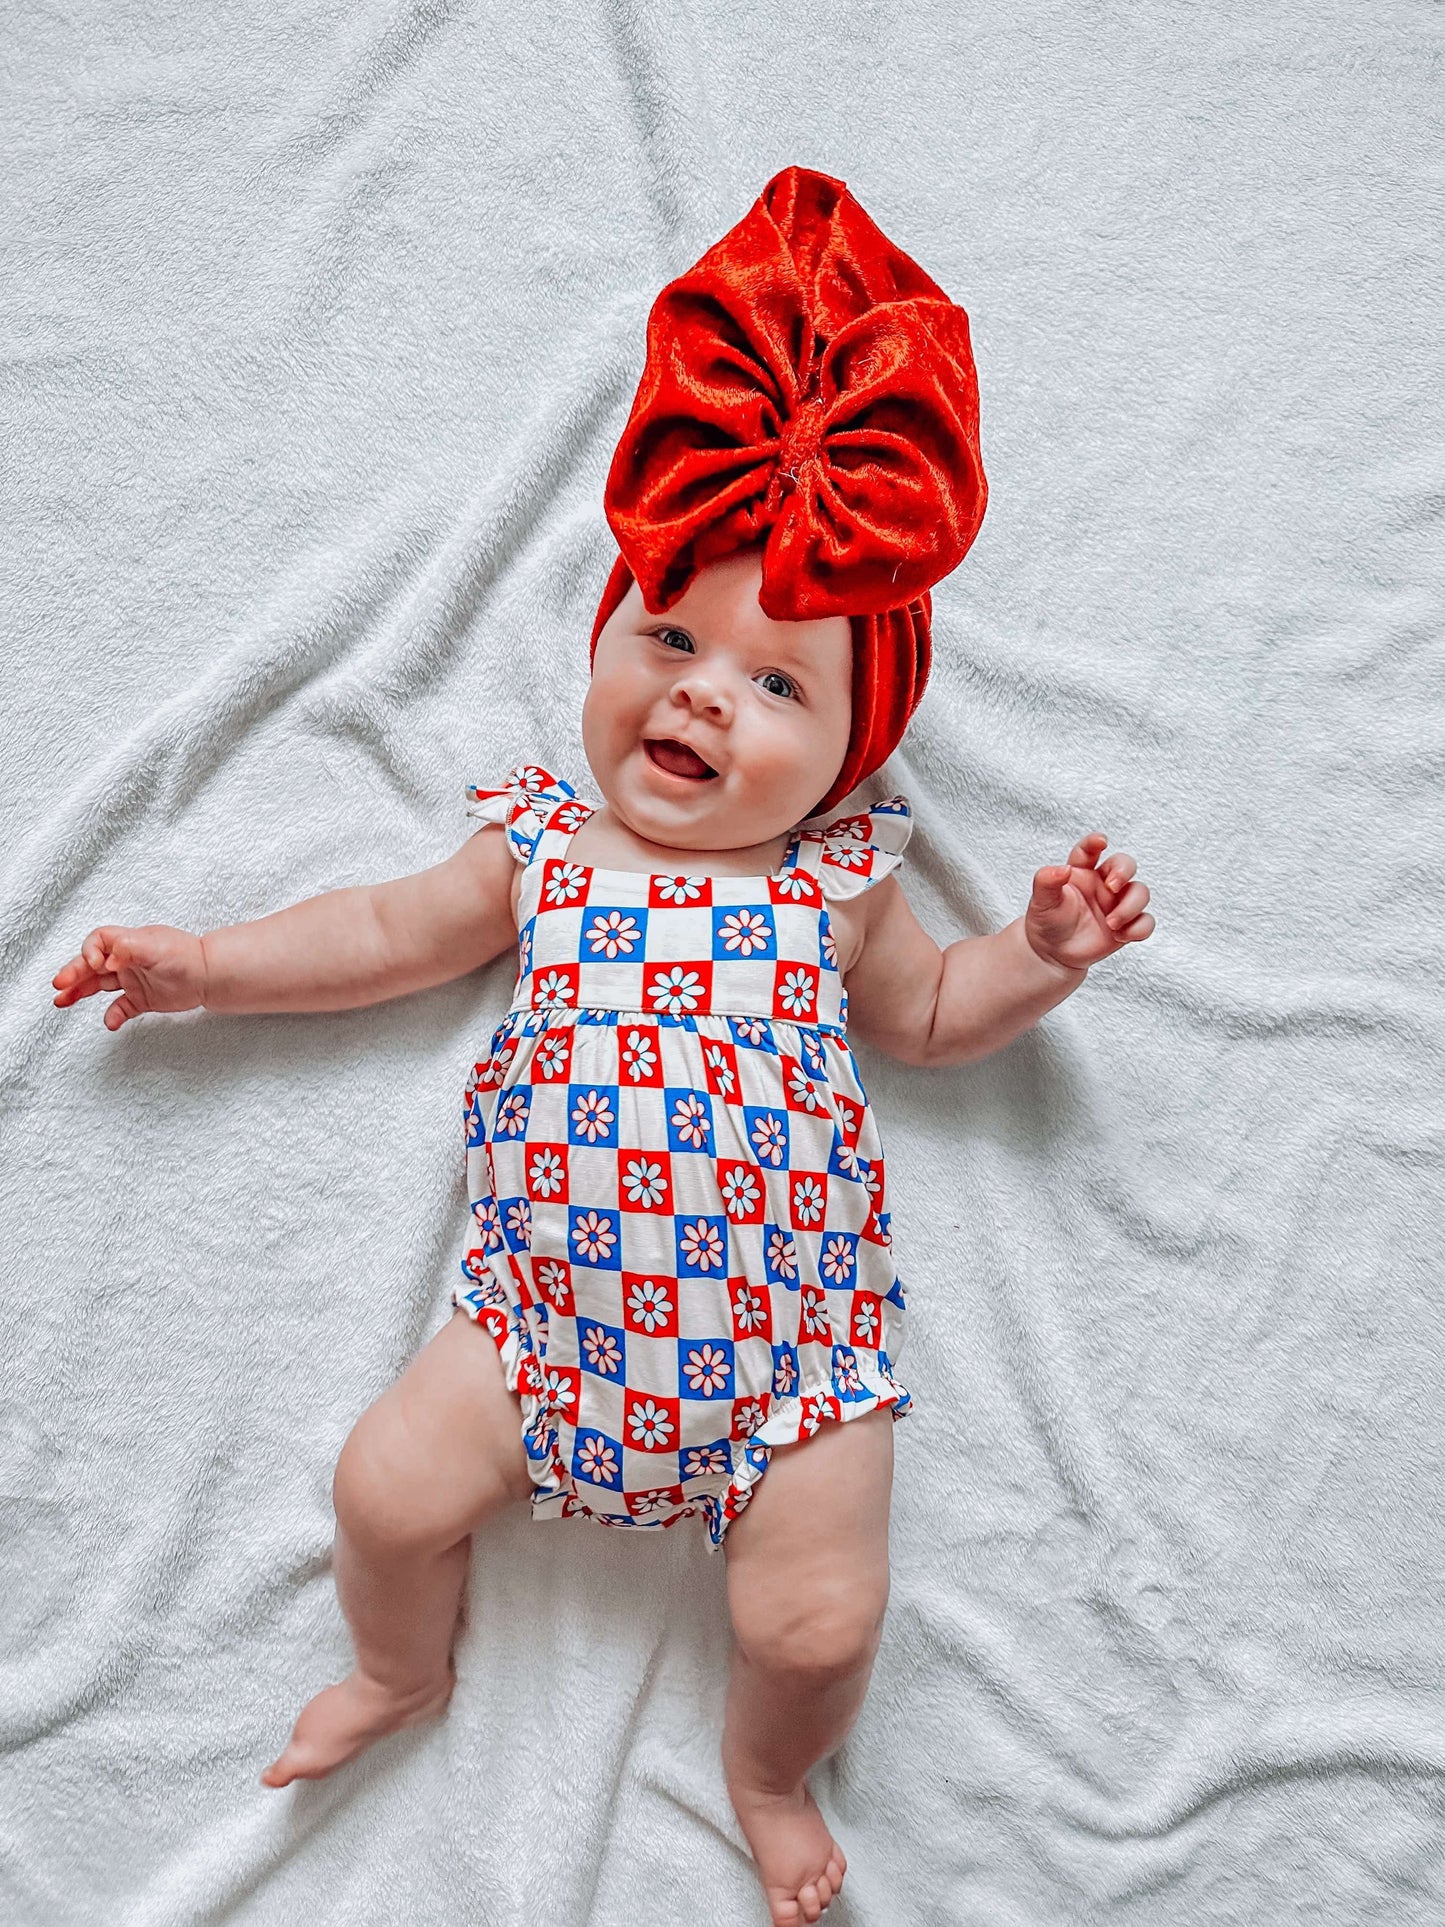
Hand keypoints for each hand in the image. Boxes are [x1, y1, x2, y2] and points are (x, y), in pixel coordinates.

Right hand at [51, 925, 207, 1030]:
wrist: (211, 976)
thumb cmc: (187, 956)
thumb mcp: (157, 947)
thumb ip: (129, 950)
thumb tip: (107, 958)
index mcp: (128, 944)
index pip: (98, 942)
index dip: (89, 951)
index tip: (95, 964)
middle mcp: (126, 960)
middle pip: (91, 965)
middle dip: (73, 973)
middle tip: (59, 984)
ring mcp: (133, 980)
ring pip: (98, 985)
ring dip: (79, 993)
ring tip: (61, 1002)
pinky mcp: (142, 999)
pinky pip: (120, 1008)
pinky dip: (113, 1015)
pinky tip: (110, 1022)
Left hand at [1024, 834, 1154, 972]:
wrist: (1052, 951)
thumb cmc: (1048, 919)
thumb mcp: (1041, 900)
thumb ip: (1046, 881)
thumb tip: (1062, 869)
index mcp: (1082, 871)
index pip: (1090, 850)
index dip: (1096, 842)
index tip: (1100, 841)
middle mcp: (1103, 883)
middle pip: (1126, 865)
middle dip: (1124, 871)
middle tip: (1112, 886)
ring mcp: (1117, 903)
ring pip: (1141, 893)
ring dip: (1130, 907)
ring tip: (1111, 923)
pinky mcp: (1127, 925)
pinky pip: (1146, 922)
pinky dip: (1138, 929)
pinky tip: (1118, 936)